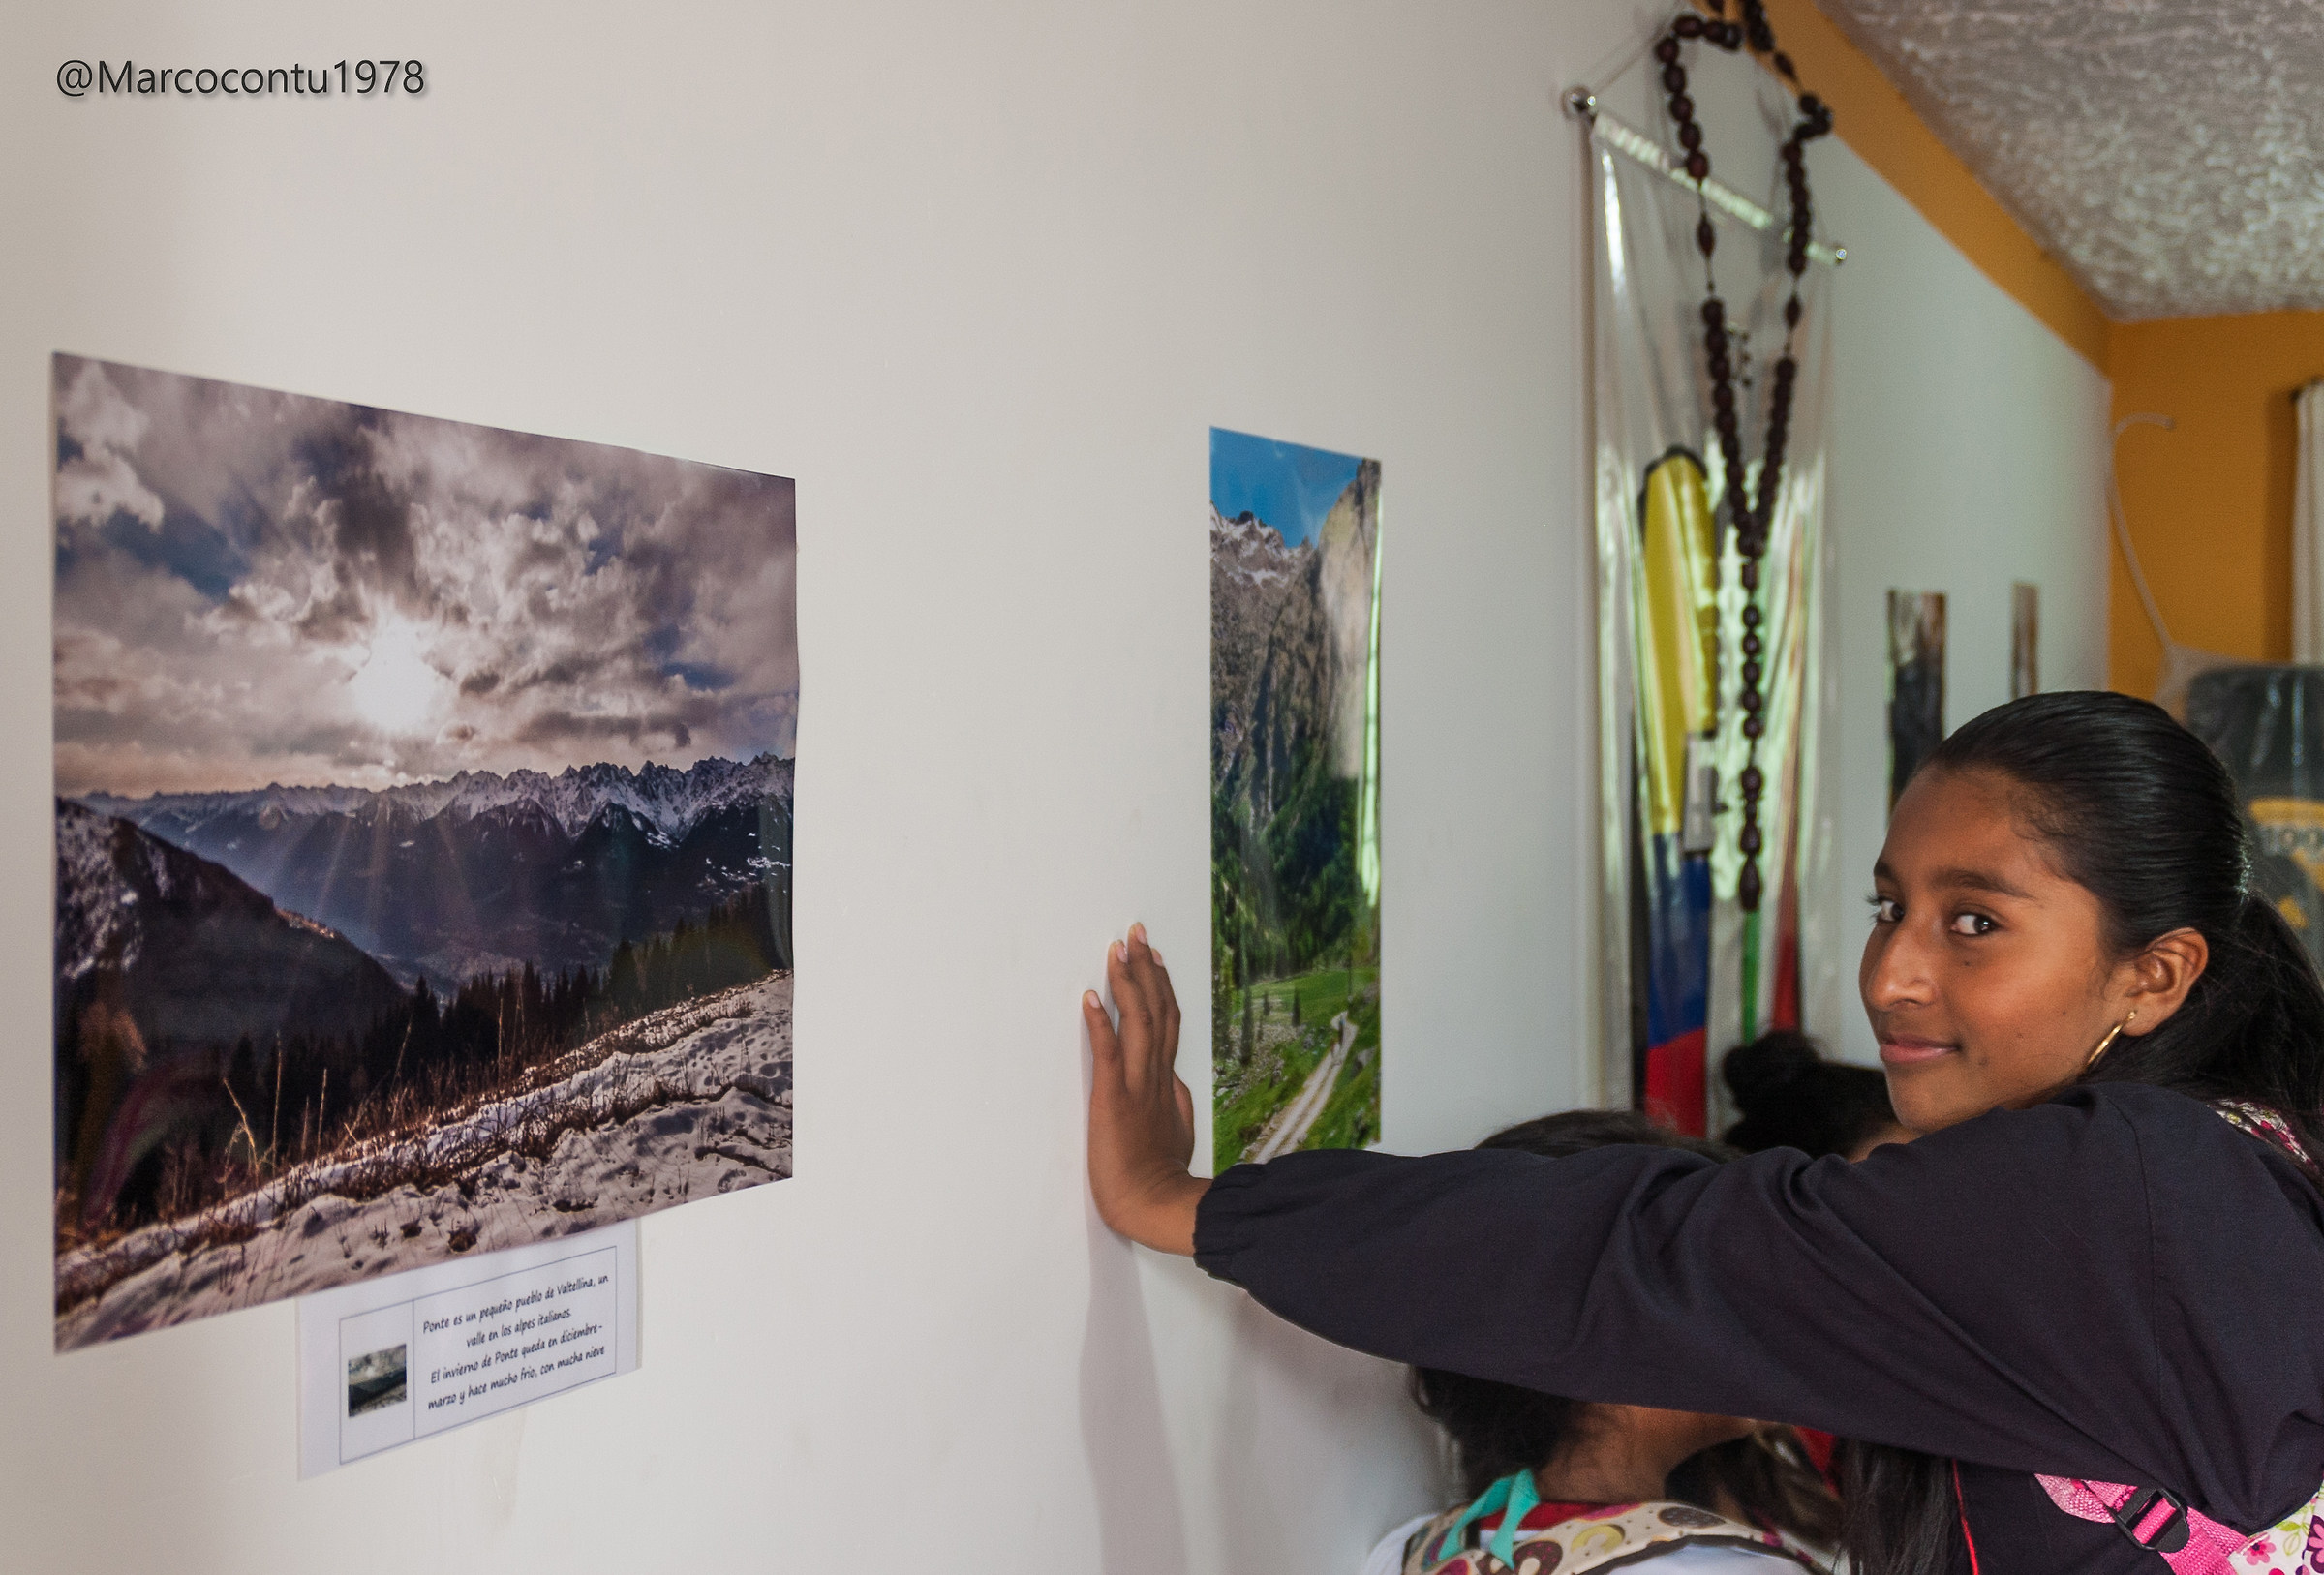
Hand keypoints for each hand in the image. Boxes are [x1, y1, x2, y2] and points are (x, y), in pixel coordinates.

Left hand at [1083, 922, 1206, 1254]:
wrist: (1156, 1204)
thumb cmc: (1161, 1176)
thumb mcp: (1178, 1128)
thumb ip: (1175, 1100)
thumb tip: (1174, 1080)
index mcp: (1169, 1080)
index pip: (1169, 1021)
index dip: (1161, 987)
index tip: (1153, 957)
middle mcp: (1157, 1074)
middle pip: (1157, 1009)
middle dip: (1146, 967)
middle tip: (1136, 933)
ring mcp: (1138, 1085)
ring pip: (1139, 1021)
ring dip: (1128, 982)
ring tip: (1119, 948)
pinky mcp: (1115, 1099)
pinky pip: (1109, 1054)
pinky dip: (1102, 1024)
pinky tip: (1092, 997)